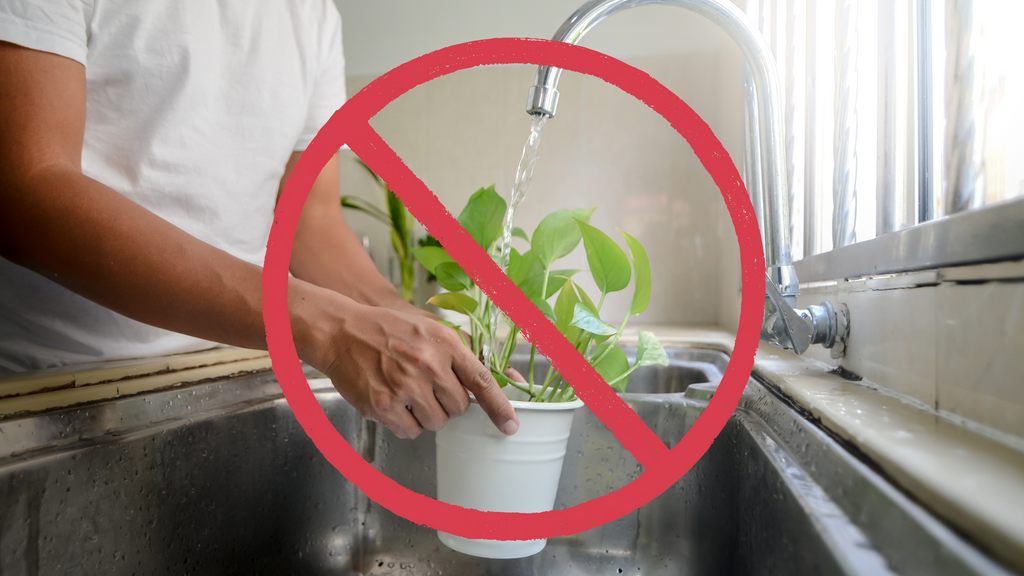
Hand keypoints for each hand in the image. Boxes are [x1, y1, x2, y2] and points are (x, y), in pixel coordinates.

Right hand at [298, 290, 518, 439]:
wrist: (342, 331)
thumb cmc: (388, 329)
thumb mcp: (429, 329)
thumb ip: (456, 355)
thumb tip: (483, 385)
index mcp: (444, 343)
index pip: (482, 380)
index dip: (499, 406)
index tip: (510, 425)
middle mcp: (428, 364)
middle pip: (459, 408)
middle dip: (449, 405)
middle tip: (429, 389)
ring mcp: (405, 386)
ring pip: (436, 422)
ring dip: (427, 415)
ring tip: (409, 393)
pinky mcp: (383, 405)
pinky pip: (410, 431)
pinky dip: (405, 424)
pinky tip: (394, 403)